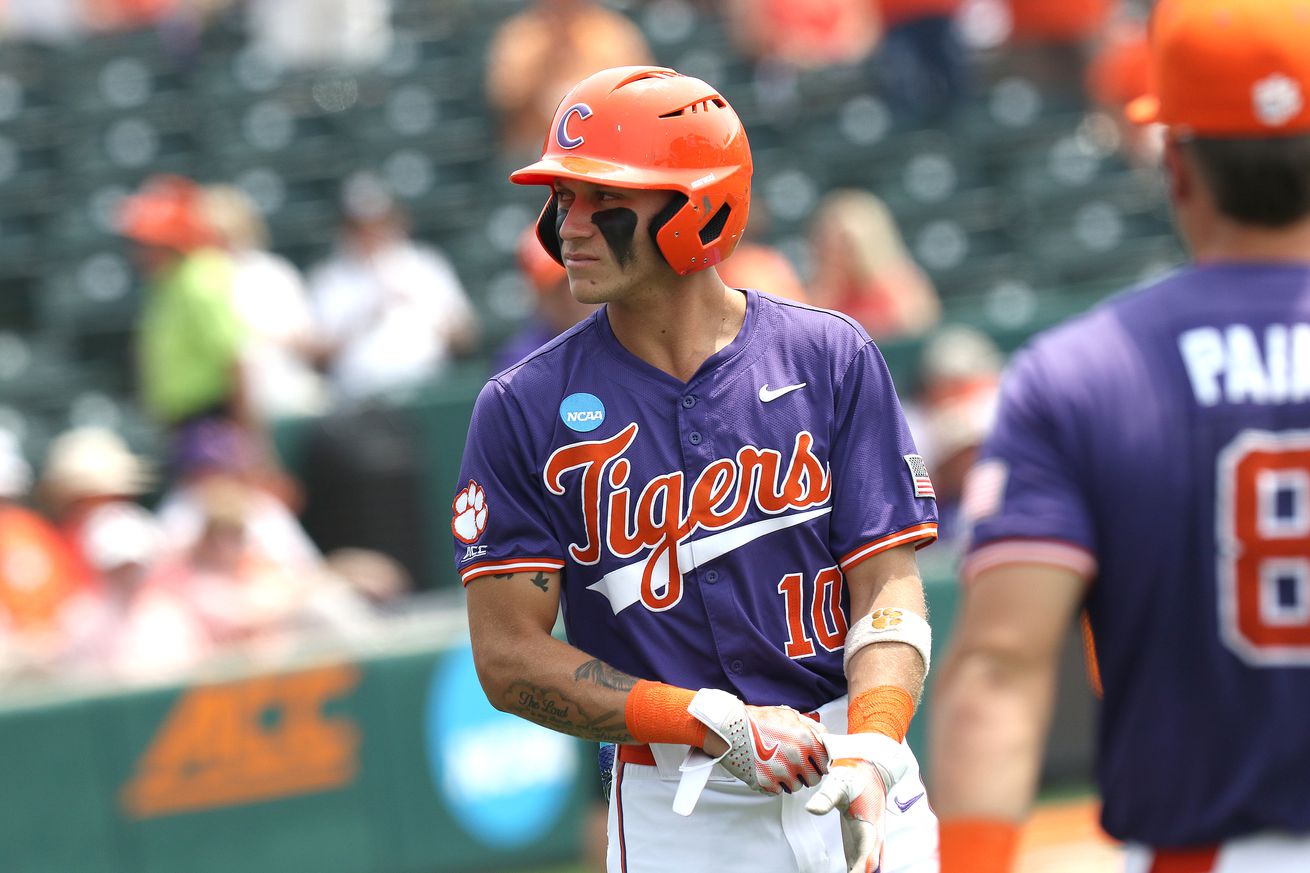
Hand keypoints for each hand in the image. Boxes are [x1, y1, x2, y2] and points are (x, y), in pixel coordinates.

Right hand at [687, 688, 828, 793]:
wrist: (729, 727)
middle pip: (814, 779)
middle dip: (806, 774)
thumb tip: (824, 738)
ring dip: (789, 780)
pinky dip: (774, 784)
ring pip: (796, 787)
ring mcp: (781, 771)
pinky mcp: (766, 782)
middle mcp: (796, 757)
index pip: (825, 762)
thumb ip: (810, 727)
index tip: (813, 763)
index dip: (819, 763)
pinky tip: (767, 771)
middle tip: (795, 767)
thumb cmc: (756, 720)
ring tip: (777, 767)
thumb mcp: (788, 715)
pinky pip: (778, 791)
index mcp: (805, 739)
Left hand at [805, 758, 885, 872]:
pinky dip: (856, 872)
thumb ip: (826, 797)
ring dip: (859, 872)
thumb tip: (810, 809)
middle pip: (872, 867)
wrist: (871, 771)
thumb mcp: (840, 784)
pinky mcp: (861, 844)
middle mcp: (873, 839)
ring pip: (870, 868)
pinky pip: (862, 865)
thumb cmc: (856, 777)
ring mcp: (869, 843)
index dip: (861, 868)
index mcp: (869, 827)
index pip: (866, 854)